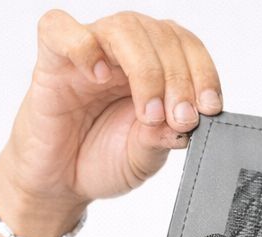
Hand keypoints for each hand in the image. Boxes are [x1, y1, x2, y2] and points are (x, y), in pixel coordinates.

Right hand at [0, 9, 222, 236]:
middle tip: (180, 118)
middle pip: (160, 34)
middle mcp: (124, 53)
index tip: (209, 109)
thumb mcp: (142, 159)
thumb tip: (184, 125)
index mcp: (153, 68)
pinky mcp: (52, 61)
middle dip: (178, 78)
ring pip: (124, 28)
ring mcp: (89, 52)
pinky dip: (83, 47)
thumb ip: (162, 139)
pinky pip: (60, 30)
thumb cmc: (98, 161)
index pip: (186, 48)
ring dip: (146, 69)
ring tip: (148, 114)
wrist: (57, 184)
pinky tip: (99, 77)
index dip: (203, 73)